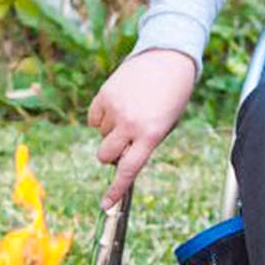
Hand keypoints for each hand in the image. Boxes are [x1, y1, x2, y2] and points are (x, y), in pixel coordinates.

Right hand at [88, 49, 197, 207]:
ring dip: (110, 130)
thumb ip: (143, 144)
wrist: (168, 60)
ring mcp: (116, 109)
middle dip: (110, 155)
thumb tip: (118, 159)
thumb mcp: (165, 125)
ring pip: (100, 135)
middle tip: (123, 141)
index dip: (115, 190)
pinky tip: (118, 104)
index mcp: (151, 135)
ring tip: (130, 111)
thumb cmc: (171, 97)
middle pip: (105, 156)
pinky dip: (102, 116)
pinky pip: (94, 118)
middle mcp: (131, 124)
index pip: (129, 170)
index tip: (105, 204)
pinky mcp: (104, 94)